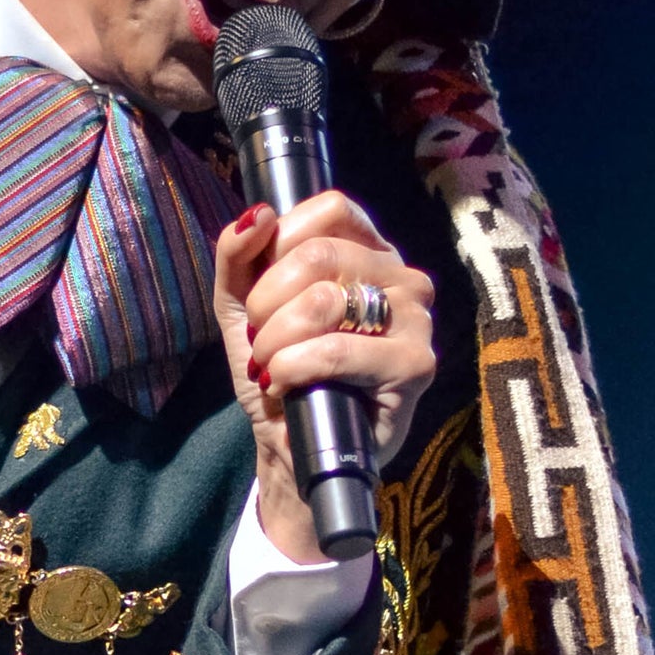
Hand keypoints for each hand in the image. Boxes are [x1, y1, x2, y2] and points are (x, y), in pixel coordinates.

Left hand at [213, 191, 437, 563]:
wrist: (292, 445)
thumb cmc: (278, 368)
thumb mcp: (241, 304)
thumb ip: (238, 253)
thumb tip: (258, 213)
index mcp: (368, 251)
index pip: (330, 210)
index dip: (280, 245)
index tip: (263, 291)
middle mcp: (402, 276)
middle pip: (319, 254)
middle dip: (266, 303)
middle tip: (261, 340)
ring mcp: (416, 320)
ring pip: (324, 302)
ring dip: (275, 342)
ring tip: (272, 369)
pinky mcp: (415, 365)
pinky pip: (335, 351)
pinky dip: (294, 370)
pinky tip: (290, 388)